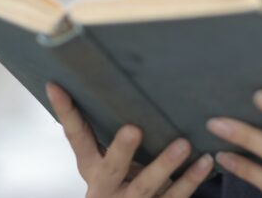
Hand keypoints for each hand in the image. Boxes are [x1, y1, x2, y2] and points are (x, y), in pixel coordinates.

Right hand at [45, 82, 214, 196]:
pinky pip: (175, 196)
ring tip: (183, 144)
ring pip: (147, 185)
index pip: (75, 136)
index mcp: (91, 167)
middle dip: (122, 150)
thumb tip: (109, 76)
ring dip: (165, 165)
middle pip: (112, 167)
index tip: (56, 85)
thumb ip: (107, 132)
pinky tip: (205, 161)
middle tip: (133, 129)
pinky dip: (192, 179)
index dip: (65, 111)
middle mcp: (106, 186)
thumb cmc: (121, 180)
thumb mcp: (105, 160)